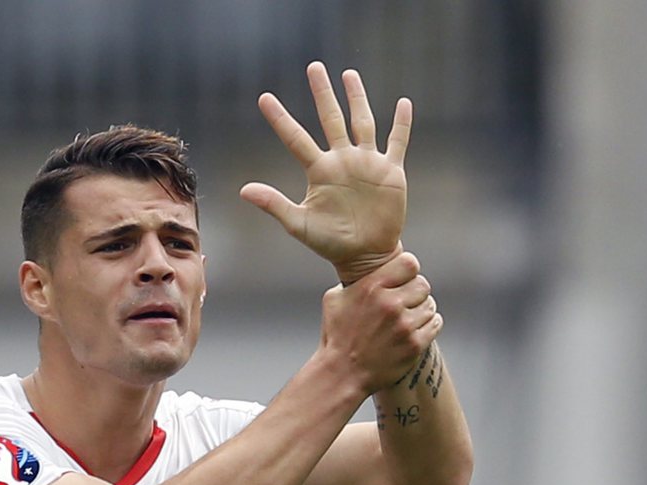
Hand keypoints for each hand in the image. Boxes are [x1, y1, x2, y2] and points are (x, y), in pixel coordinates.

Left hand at [240, 62, 411, 284]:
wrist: (364, 256)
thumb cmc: (330, 243)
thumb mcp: (298, 224)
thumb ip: (273, 204)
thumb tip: (243, 190)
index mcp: (319, 171)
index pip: (295, 138)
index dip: (280, 118)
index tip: (264, 98)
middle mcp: (341, 161)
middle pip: (330, 118)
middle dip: (322, 93)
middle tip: (313, 67)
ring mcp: (366, 164)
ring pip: (362, 122)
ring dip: (357, 98)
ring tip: (348, 74)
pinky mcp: (390, 172)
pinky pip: (396, 142)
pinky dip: (401, 124)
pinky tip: (403, 103)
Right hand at [320, 252, 440, 394]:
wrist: (343, 373)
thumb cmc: (337, 336)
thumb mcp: (335, 299)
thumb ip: (356, 281)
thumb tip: (371, 269)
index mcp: (372, 287)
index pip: (409, 263)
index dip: (407, 271)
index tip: (402, 279)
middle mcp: (390, 304)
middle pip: (423, 284)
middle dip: (414, 292)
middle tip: (404, 302)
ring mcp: (404, 325)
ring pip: (430, 304)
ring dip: (420, 310)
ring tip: (405, 319)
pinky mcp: (415, 344)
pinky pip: (435, 323)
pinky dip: (427, 325)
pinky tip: (413, 329)